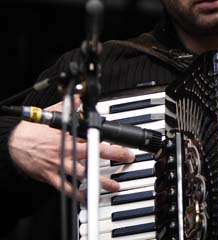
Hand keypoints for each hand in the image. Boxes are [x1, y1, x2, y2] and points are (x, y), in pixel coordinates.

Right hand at [8, 99, 134, 200]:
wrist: (12, 144)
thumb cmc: (32, 130)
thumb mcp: (53, 114)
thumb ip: (69, 106)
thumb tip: (79, 96)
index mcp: (70, 135)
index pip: (94, 135)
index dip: (109, 138)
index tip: (123, 141)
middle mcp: (67, 151)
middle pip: (94, 153)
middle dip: (113, 155)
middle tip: (127, 157)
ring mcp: (60, 165)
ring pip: (83, 174)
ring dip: (100, 181)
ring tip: (114, 186)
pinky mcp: (51, 177)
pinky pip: (66, 189)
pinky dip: (78, 196)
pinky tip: (88, 199)